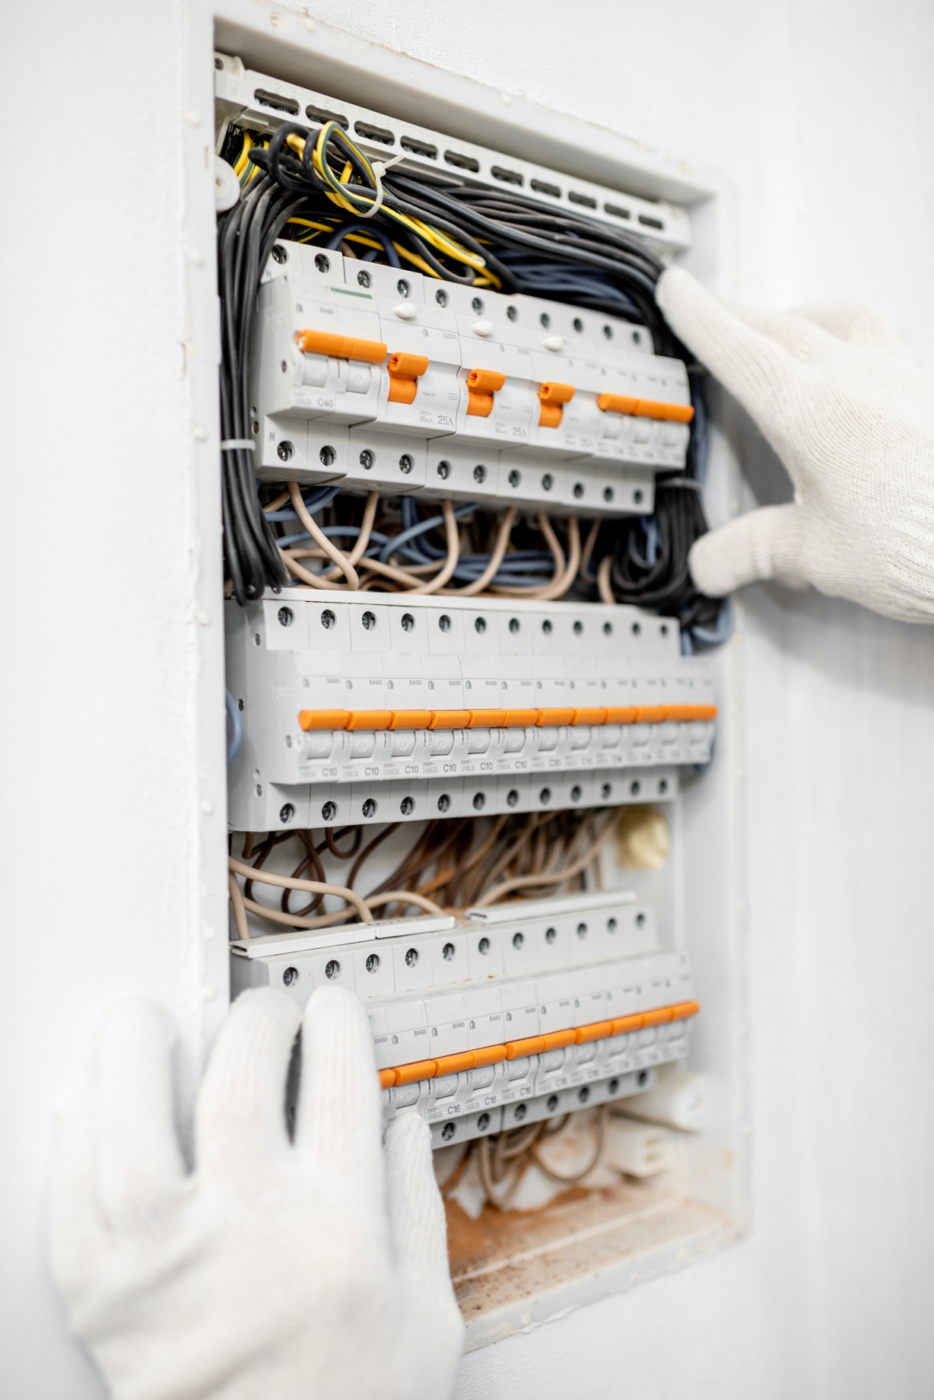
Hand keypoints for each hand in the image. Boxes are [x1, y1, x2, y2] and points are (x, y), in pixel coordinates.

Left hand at [49, 987, 462, 1399]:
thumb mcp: (426, 1321)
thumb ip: (416, 1212)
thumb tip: (404, 1125)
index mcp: (335, 1235)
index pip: (335, 1085)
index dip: (335, 1025)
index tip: (331, 1009)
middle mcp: (246, 1235)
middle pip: (238, 1081)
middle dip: (256, 1022)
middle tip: (263, 1012)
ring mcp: (163, 1264)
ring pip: (130, 1125)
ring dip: (135, 1054)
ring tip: (149, 1021)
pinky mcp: (101, 1299)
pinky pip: (70, 1195)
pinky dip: (75, 1135)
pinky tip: (93, 1100)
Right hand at [657, 267, 933, 621]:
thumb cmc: (921, 541)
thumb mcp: (814, 555)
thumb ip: (754, 551)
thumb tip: (714, 563)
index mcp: (811, 410)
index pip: (738, 350)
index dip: (699, 318)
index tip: (677, 290)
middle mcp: (856, 378)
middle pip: (781, 326)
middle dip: (737, 316)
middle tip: (711, 313)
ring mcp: (899, 377)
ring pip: (836, 321)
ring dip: (798, 317)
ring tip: (781, 328)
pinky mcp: (928, 390)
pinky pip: (881, 340)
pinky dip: (847, 339)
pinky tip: (851, 361)